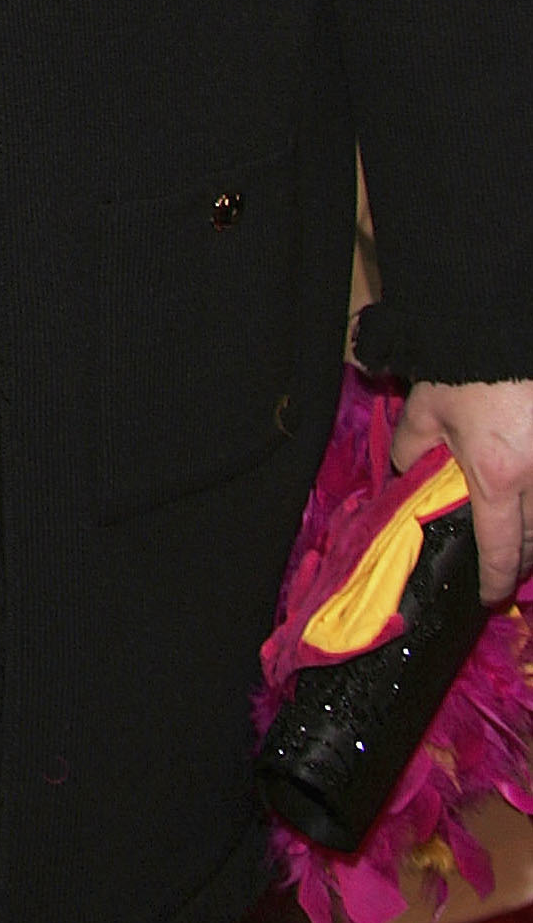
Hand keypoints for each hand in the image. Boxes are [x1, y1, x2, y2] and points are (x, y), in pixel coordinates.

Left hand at [394, 377, 532, 602]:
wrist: (501, 328)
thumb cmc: (464, 369)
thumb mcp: (427, 409)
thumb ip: (412, 447)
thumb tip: (403, 473)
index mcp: (498, 477)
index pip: (500, 547)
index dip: (494, 578)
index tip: (488, 594)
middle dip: (520, 561)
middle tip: (504, 568)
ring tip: (521, 539)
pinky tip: (530, 503)